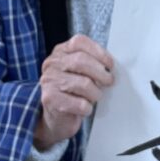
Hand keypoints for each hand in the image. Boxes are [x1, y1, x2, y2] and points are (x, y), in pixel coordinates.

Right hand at [34, 34, 113, 148]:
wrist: (56, 118)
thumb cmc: (73, 93)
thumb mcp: (81, 73)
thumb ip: (92, 64)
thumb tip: (111, 66)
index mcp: (60, 52)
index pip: (79, 42)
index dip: (98, 52)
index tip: (110, 65)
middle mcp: (52, 64)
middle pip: (81, 61)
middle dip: (101, 73)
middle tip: (109, 82)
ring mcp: (49, 81)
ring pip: (83, 83)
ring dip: (95, 93)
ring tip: (94, 97)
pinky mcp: (49, 99)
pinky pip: (79, 103)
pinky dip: (87, 108)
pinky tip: (84, 109)